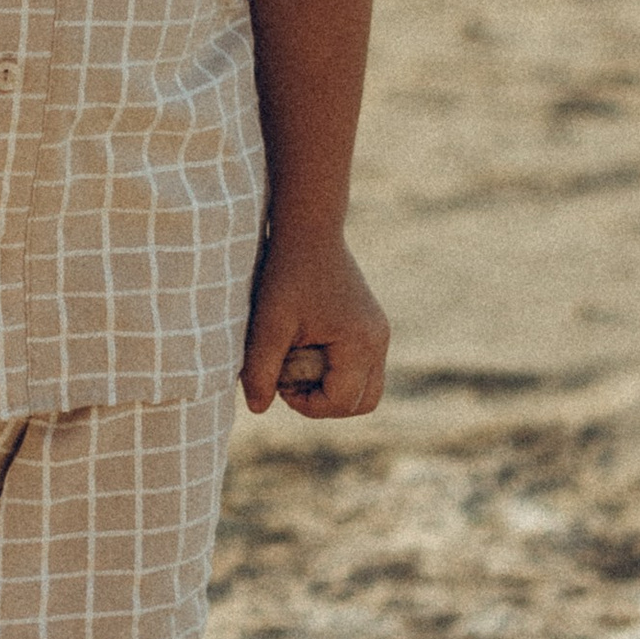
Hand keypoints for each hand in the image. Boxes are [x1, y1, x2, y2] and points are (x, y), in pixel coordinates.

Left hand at [239, 231, 388, 418]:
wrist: (309, 229)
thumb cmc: (287, 273)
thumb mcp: (268, 324)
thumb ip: (260, 369)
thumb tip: (259, 409)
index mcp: (360, 342)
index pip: (342, 402)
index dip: (308, 405)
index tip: (280, 382)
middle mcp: (379, 341)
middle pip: (363, 403)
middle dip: (325, 402)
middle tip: (292, 379)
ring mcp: (380, 333)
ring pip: (366, 387)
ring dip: (333, 388)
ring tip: (299, 364)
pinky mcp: (373, 325)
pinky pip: (363, 366)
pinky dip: (338, 369)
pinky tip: (307, 345)